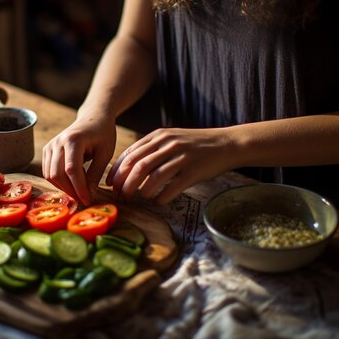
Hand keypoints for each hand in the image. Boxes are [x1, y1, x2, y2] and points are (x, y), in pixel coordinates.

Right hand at [43, 114, 116, 204]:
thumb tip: (88, 194)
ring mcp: (50, 145)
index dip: (79, 188)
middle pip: (57, 174)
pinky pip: (48, 171)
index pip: (71, 170)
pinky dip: (59, 181)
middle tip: (84, 199)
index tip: (88, 200)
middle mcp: (58, 142)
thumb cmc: (103, 133)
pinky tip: (73, 182)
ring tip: (80, 190)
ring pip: (50, 175)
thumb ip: (96, 174)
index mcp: (73, 140)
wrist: (93, 118)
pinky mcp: (47, 150)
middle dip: (70, 190)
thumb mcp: (105, 153)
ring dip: (64, 187)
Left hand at [106, 127, 233, 204]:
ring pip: (153, 176)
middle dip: (125, 183)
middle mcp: (169, 144)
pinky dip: (161, 197)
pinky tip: (158, 202)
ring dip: (141, 191)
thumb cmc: (196, 145)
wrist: (227, 144)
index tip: (111, 184)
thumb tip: (128, 167)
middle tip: (120, 195)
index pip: (131, 154)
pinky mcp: (194, 171)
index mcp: (160, 136)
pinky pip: (172, 187)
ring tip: (138, 198)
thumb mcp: (172, 139)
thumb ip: (152, 149)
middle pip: (138, 166)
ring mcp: (182, 157)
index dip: (117, 170)